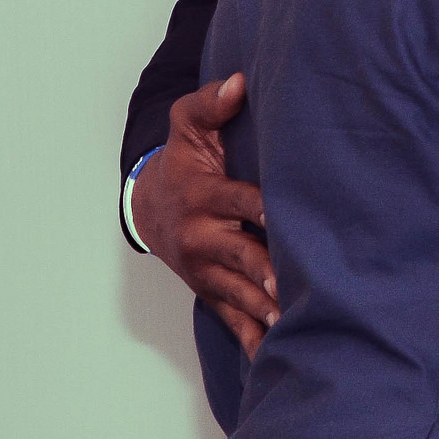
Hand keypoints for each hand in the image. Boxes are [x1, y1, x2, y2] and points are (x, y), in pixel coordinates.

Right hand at [131, 74, 277, 357]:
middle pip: (238, 253)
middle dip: (261, 269)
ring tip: (289, 323)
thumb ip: (211, 102)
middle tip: (285, 285)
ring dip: (261, 308)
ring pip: (235, 291)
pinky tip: (273, 355)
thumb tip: (238, 83)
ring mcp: (205, 267)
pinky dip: (250, 336)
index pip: (237, 200)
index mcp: (204, 194)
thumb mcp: (189, 124)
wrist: (149, 204)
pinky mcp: (209, 289)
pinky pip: (230, 316)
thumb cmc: (183, 159)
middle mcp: (203, 234)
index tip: (281, 215)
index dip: (260, 207)